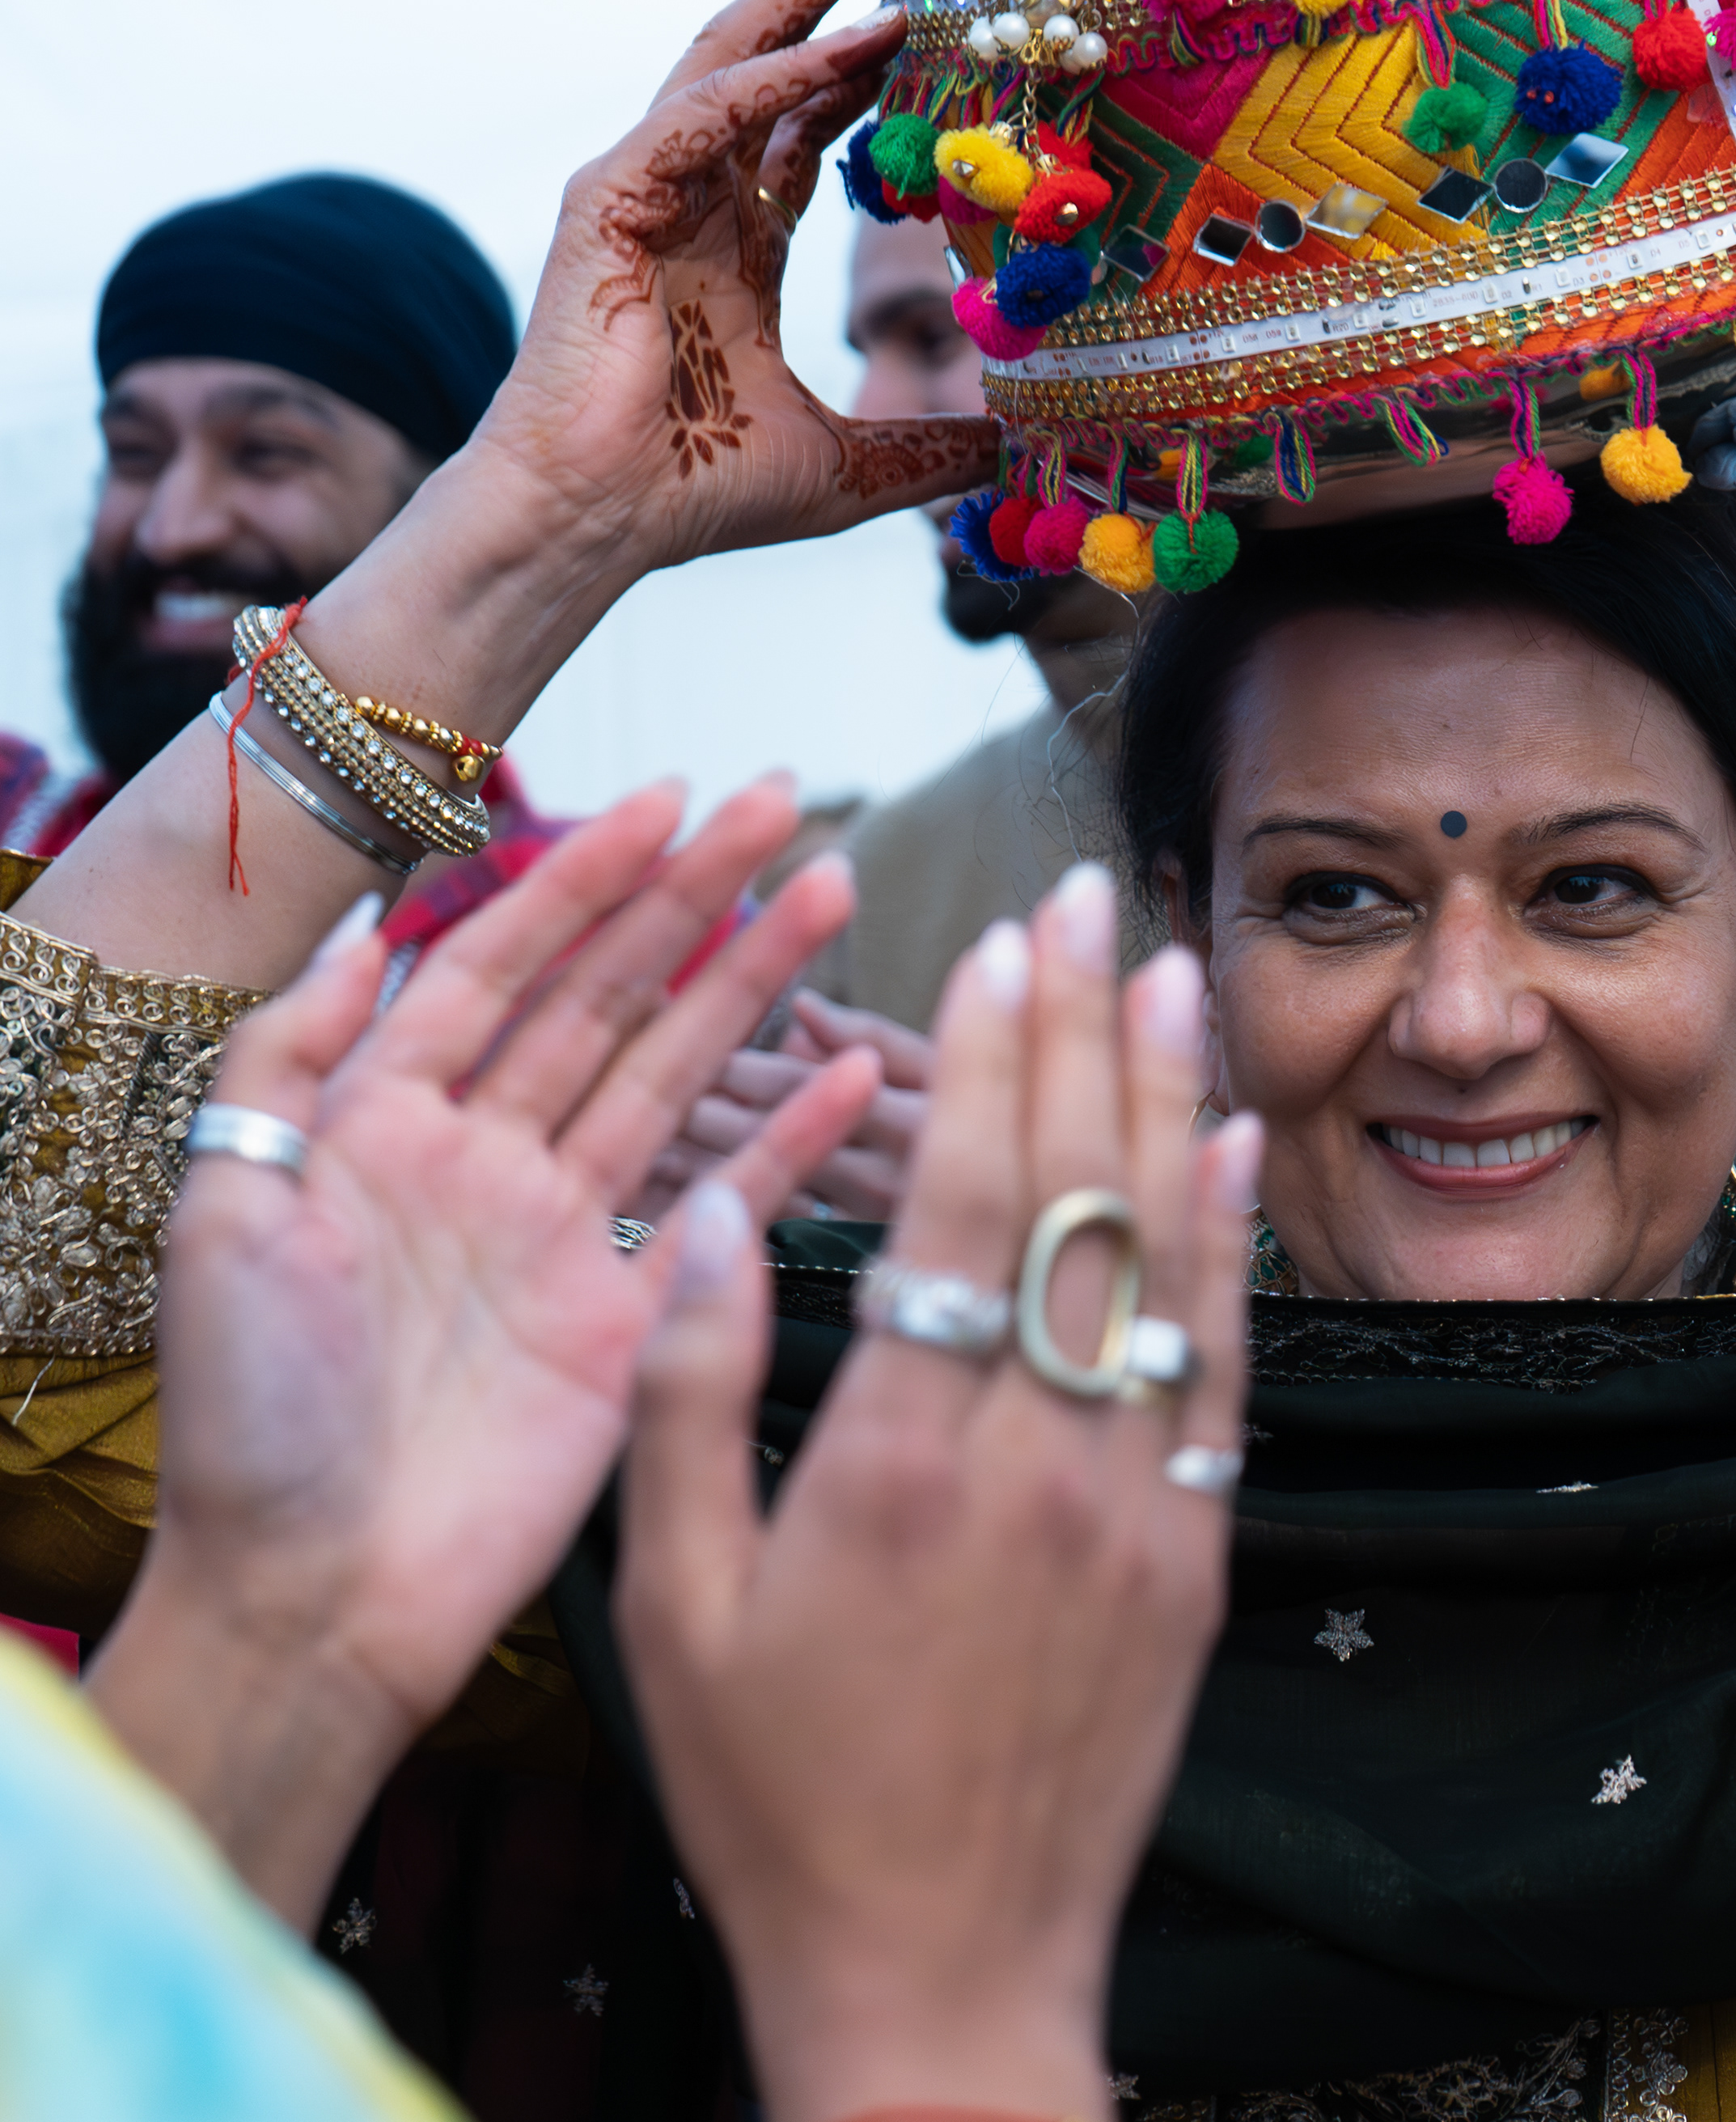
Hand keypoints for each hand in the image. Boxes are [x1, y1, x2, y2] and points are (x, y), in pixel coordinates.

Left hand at [88, 781, 885, 1923]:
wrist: (314, 1592)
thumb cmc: (248, 1421)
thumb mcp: (221, 1217)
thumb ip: (285, 1068)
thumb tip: (367, 933)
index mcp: (384, 1123)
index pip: (500, 964)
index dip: (583, 880)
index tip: (665, 804)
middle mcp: (487, 1159)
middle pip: (609, 996)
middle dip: (695, 897)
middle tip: (780, 807)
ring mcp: (570, 1235)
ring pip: (680, 1072)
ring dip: (757, 983)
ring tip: (834, 895)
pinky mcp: (637, 1316)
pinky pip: (730, 1202)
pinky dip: (796, 1138)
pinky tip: (855, 1072)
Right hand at [473, 0, 998, 581]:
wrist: (596, 524)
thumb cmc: (694, 492)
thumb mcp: (851, 466)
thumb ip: (928, 446)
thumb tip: (1015, 451)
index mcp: (737, 236)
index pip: (815, 112)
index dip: (877, 51)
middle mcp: (692, 189)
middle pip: (781, 43)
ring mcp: (645, 183)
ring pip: (741, 44)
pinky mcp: (611, 198)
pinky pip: (711, 112)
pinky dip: (786, 74)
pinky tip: (861, 37)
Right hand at [617, 867, 1262, 2121]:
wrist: (943, 1970)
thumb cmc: (780, 1797)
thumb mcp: (675, 1608)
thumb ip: (693, 1399)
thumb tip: (708, 1209)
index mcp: (896, 1463)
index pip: (962, 1203)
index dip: (989, 1056)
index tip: (1001, 937)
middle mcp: (1036, 1460)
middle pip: (1075, 1196)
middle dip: (1083, 1025)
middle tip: (1095, 892)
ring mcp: (1137, 1505)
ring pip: (1165, 1258)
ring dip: (1171, 1097)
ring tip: (1176, 965)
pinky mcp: (1194, 1554)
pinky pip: (1223, 1368)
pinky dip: (1231, 1247)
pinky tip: (1233, 1147)